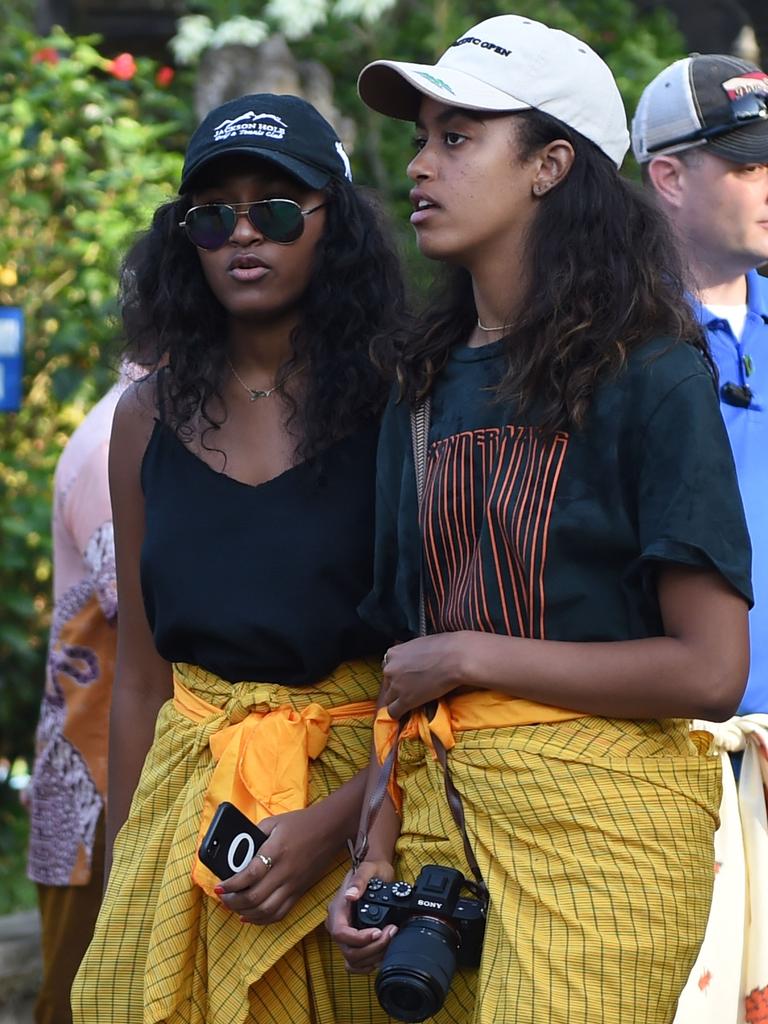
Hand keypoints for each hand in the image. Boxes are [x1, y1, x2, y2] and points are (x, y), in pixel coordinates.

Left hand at [216, 804, 336, 923]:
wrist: (330, 829)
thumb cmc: (301, 823)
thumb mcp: (274, 822)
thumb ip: (255, 835)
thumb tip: (238, 850)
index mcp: (276, 851)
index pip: (249, 875)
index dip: (231, 885)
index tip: (219, 886)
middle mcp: (284, 872)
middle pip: (255, 898)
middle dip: (233, 901)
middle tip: (223, 897)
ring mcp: (293, 885)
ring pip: (266, 911)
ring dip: (245, 913)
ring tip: (233, 907)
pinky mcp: (300, 892)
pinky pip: (280, 914)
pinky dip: (263, 920)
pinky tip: (250, 916)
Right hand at [326, 859, 396, 972]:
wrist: (377, 873)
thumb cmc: (372, 870)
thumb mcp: (367, 869)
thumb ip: (359, 880)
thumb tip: (350, 896)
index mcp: (337, 910)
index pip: (340, 933)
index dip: (359, 938)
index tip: (378, 932)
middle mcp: (338, 925)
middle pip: (348, 951)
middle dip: (372, 948)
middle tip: (391, 933)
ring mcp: (346, 936)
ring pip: (353, 961)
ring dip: (373, 957)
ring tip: (390, 941)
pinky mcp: (355, 943)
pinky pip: (356, 964)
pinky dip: (369, 964)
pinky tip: (382, 954)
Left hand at [382, 633, 472, 718]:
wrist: (456, 658)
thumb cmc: (444, 646)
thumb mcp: (420, 643)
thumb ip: (410, 653)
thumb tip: (415, 658)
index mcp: (393, 653)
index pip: (387, 667)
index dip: (397, 674)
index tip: (404, 678)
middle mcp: (390, 669)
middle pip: (387, 683)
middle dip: (396, 687)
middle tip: (409, 690)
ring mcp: (396, 686)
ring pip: (388, 699)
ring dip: (397, 701)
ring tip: (408, 703)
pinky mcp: (405, 700)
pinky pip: (393, 712)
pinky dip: (398, 714)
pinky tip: (404, 714)